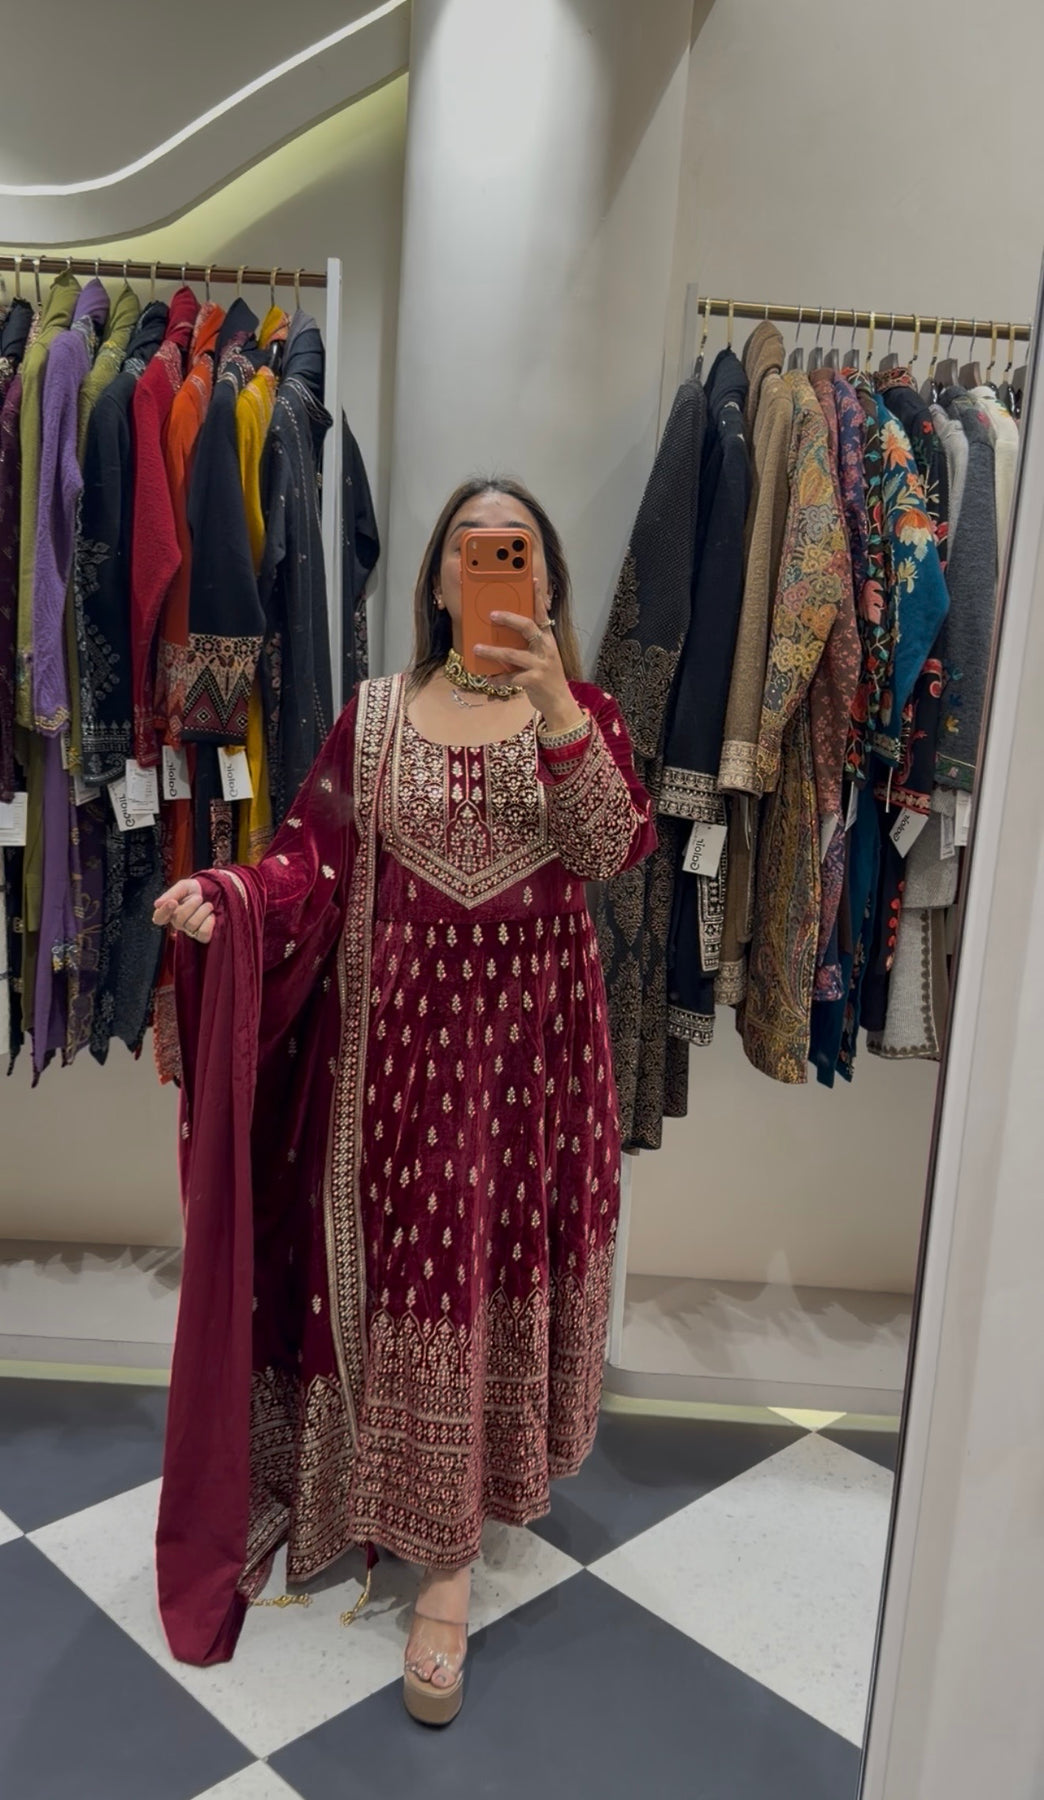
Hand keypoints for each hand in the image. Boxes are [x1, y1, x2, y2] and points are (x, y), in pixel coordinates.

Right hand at [153, 878, 215, 944]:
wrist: (212, 892)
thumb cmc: (193, 891)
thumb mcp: (183, 886)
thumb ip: (171, 893)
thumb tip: (157, 904)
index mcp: (168, 911)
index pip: (159, 918)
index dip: (165, 911)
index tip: (173, 902)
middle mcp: (176, 923)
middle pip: (179, 920)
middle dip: (191, 904)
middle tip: (198, 898)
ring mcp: (188, 931)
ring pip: (192, 925)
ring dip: (203, 911)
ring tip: (207, 905)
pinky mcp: (201, 936)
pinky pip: (203, 934)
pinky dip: (209, 922)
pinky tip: (210, 916)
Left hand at [474, 589, 583, 732]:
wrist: (560, 701)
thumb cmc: (547, 676)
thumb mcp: (543, 655)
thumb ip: (530, 644)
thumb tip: (505, 632)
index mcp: (548, 639)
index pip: (542, 614)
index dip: (537, 597)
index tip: (532, 580)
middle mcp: (546, 648)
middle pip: (527, 627)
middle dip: (509, 619)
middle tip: (492, 614)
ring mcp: (540, 665)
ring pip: (512, 654)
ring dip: (492, 651)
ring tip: (477, 648)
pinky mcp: (534, 681)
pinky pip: (511, 678)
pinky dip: (498, 678)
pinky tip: (488, 678)